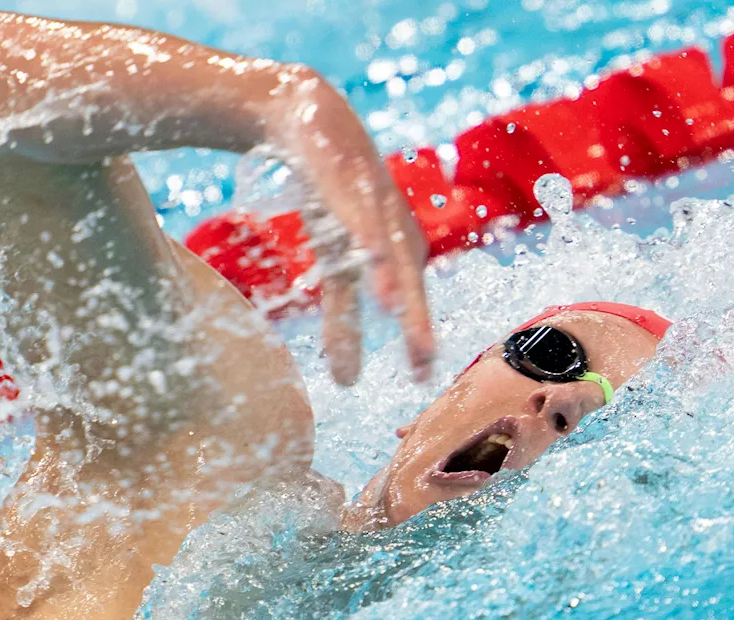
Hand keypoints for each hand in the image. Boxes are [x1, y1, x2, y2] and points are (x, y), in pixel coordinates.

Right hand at [268, 67, 435, 385]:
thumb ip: (343, 323)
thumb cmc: (333, 201)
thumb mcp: (336, 266)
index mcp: (402, 254)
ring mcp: (375, 204)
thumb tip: (346, 383)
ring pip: (387, 247)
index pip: (415, 307)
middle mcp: (397, 230)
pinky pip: (357, 210)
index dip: (418, 341)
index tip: (421, 382)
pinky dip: (366, 232)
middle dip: (416, 322)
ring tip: (396, 312)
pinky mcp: (348, 180)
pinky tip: (370, 253)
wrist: (311, 123)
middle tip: (422, 362)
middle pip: (409, 283)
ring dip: (392, 279)